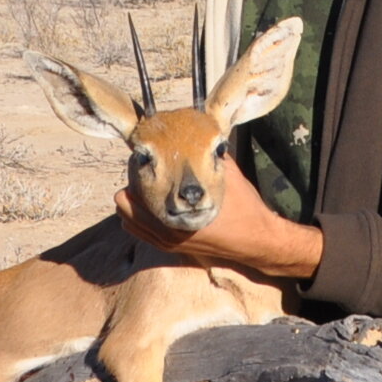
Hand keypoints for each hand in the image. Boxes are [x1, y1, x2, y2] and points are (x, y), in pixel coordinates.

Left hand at [116, 153, 323, 279]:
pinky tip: (150, 204)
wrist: (256, 241)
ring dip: (133, 202)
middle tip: (145, 171)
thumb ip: (208, 154)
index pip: (136, 190)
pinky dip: (138, 218)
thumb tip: (197, 132)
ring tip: (146, 187)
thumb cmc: (244, 208)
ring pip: (128, 221)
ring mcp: (167, 243)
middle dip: (132, 185)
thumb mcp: (227, 175)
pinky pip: (139, 233)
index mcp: (176, 213)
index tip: (145, 158)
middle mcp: (166, 232)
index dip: (137, 170)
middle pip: (125, 204)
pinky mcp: (172, 248)